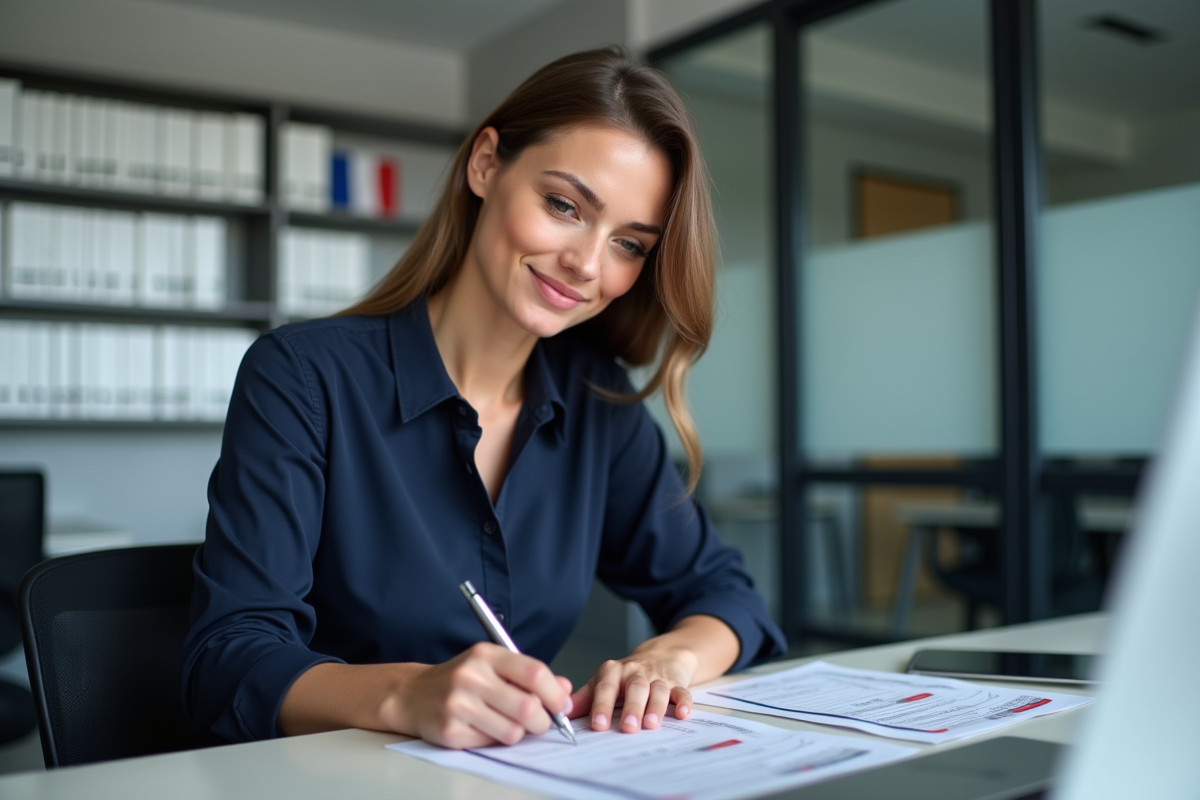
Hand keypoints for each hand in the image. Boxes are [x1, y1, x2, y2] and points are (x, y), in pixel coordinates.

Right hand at [391, 643, 571, 748]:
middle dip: (542, 722)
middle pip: (528, 708)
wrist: (413, 694)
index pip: (534, 673)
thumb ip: (528, 676)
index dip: (555, 693)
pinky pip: (490, 744)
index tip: (562, 705)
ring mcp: (458, 704)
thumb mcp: (492, 666)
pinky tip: (482, 727)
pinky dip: (494, 740)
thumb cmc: (460, 680)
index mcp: (486, 654)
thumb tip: (565, 689)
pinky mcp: (450, 731)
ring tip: (505, 723)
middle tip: (539, 722)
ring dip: (517, 733)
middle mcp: (471, 676)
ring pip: (512, 732)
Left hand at [570, 643, 697, 733]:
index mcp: (613, 672)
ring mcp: (657, 677)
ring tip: (651, 725)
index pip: (606, 688)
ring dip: (655, 707)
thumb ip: (585, 698)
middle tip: (627, 728)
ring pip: (658, 690)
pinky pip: (682, 692)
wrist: (661, 654)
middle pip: (634, 688)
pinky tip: (683, 714)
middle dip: (631, 708)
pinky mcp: (677, 683)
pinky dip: (684, 702)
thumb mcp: (604, 681)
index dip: (601, 706)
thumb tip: (560, 712)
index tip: (598, 725)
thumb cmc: (627, 675)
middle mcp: (635, 672)